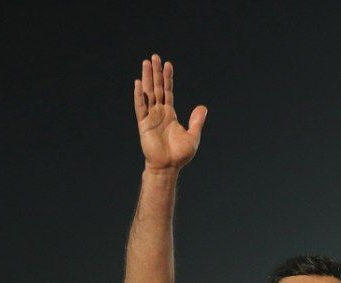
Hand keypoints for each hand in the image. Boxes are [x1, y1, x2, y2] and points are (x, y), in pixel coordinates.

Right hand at [133, 54, 206, 172]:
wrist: (168, 167)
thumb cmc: (180, 154)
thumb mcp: (193, 136)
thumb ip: (196, 121)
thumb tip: (202, 107)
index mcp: (169, 114)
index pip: (168, 91)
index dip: (167, 78)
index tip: (168, 64)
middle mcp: (159, 112)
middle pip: (156, 87)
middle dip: (155, 72)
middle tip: (154, 57)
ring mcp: (150, 117)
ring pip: (148, 93)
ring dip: (146, 78)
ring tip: (145, 63)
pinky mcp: (143, 124)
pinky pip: (140, 106)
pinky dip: (139, 95)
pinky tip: (138, 83)